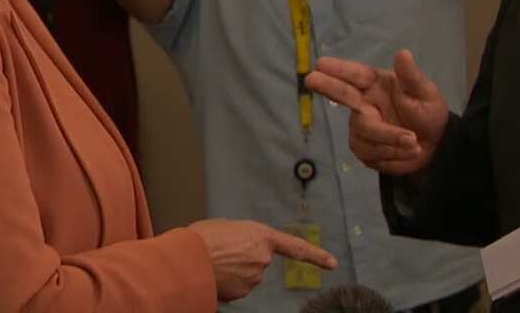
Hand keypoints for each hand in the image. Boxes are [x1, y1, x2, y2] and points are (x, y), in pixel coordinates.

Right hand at [188, 219, 336, 301]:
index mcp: (262, 235)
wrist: (187, 259)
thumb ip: (243, 236)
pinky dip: (227, 284)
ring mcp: (253, 277)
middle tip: (222, 252)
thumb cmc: (202, 238)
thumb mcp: (227, 226)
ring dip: (234, 272)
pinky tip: (214, 275)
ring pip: (247, 276)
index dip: (316, 256)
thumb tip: (240, 246)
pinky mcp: (242, 293)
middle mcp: (263, 257)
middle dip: (243, 259)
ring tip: (215, 262)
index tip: (332, 264)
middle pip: (258, 261)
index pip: (296, 247)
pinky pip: (237, 288)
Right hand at [306, 49, 449, 175]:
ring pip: (365, 133)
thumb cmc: (428, 113)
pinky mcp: (364, 149)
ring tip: (415, 143)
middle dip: (327, 87)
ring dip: (392, 140)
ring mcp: (361, 126)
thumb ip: (412, 77)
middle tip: (311, 79)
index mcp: (377, 84)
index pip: (356, 75)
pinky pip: (371, 153)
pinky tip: (408, 152)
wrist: (435, 146)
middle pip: (342, 95)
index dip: (339, 69)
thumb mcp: (426, 94)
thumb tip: (403, 53)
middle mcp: (364, 103)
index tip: (321, 64)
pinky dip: (393, 154)